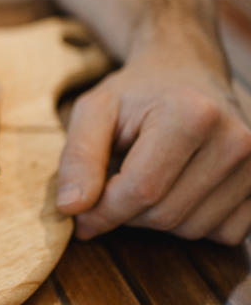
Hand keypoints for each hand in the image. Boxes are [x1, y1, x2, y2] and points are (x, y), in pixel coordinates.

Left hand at [56, 47, 250, 244]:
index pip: (141, 190)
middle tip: (110, 188)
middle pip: (166, 214)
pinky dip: (189, 221)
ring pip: (191, 229)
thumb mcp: (94, 110)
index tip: (78, 215)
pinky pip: (222, 233)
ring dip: (155, 218)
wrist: (185, 72)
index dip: (102, 211)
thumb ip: (79, 156)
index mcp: (191, 115)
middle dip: (125, 213)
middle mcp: (235, 141)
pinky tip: (175, 187)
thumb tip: (71, 207)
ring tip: (144, 177)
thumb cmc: (135, 93)